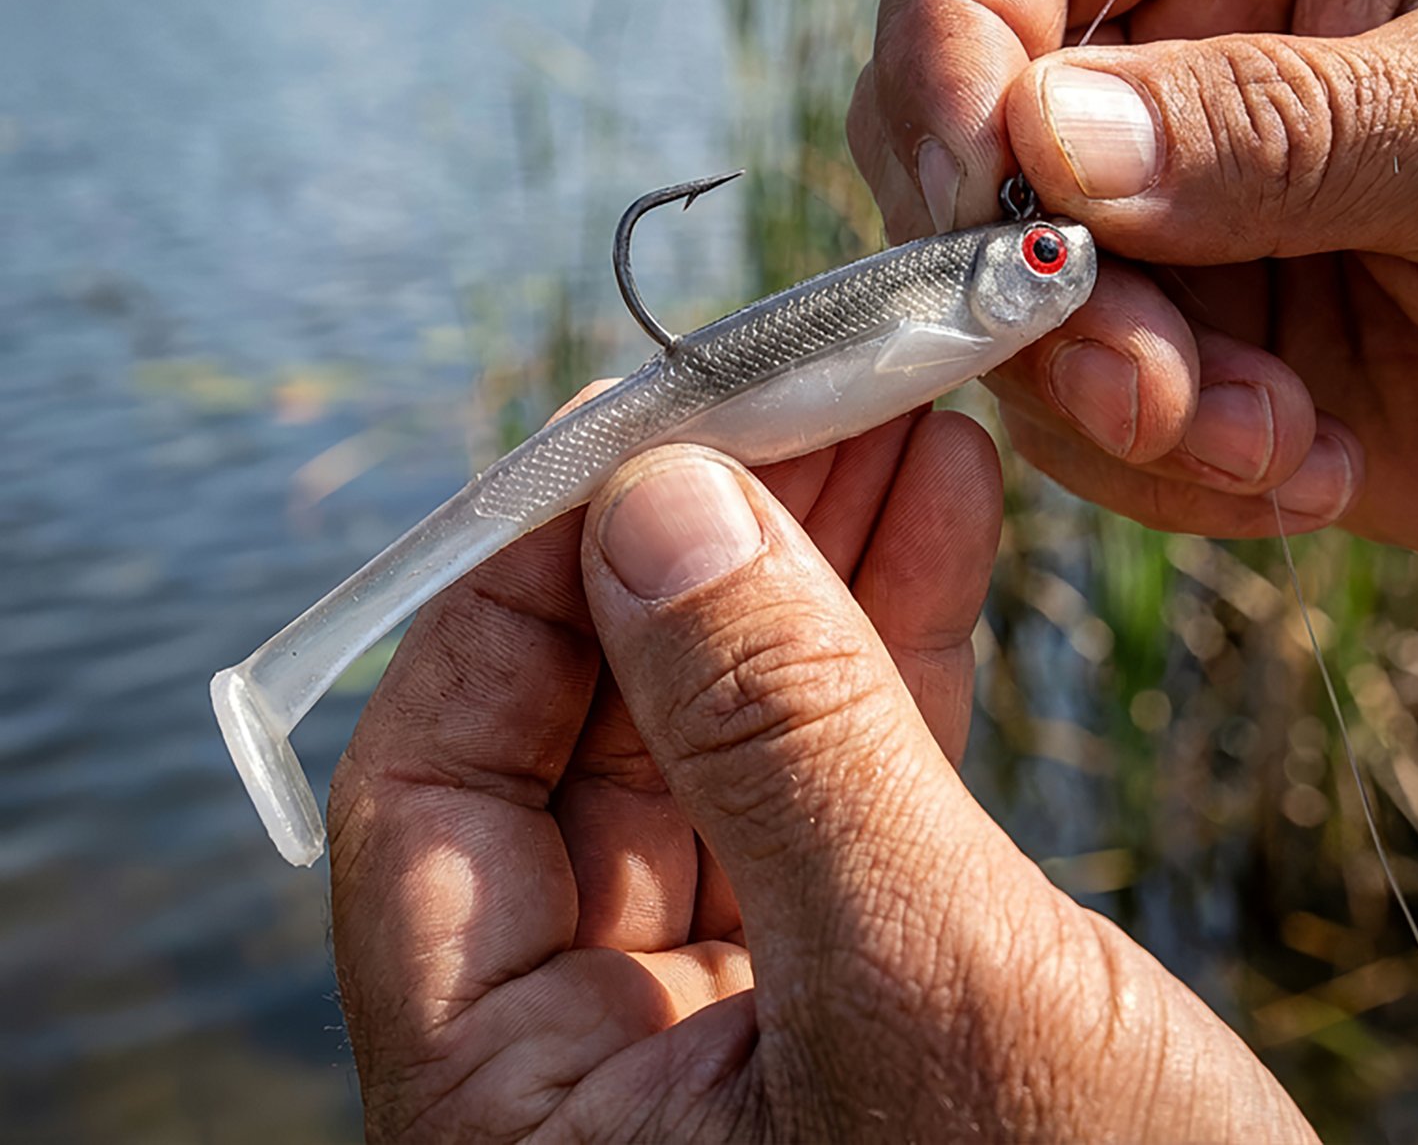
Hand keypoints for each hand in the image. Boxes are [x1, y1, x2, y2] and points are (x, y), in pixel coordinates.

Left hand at [329, 409, 1312, 1141]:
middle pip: (594, 737)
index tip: (629, 435)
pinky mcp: (860, 986)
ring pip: (728, 737)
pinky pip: (838, 778)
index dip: (518, 591)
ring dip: (810, 567)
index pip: (433, 791)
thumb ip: (774, 744)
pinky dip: (892, 639)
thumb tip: (656, 506)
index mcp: (517, 1113)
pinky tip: (943, 507)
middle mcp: (597, 1065)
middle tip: (791, 387)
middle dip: (701, 549)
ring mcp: (730, 1022)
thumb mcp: (920, 995)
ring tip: (892, 411)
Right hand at [848, 0, 1417, 563]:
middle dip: (1029, 276)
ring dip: (1108, 397)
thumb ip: (1270, 123)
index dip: (945, 39)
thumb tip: (1038, 142)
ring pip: (988, 294)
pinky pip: (1059, 413)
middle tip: (1149, 381)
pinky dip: (1156, 471)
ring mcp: (1143, 206)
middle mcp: (1158, 42)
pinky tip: (1300, 469)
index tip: (979, 195)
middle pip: (946, 123)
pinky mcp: (1156, 340)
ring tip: (1275, 441)